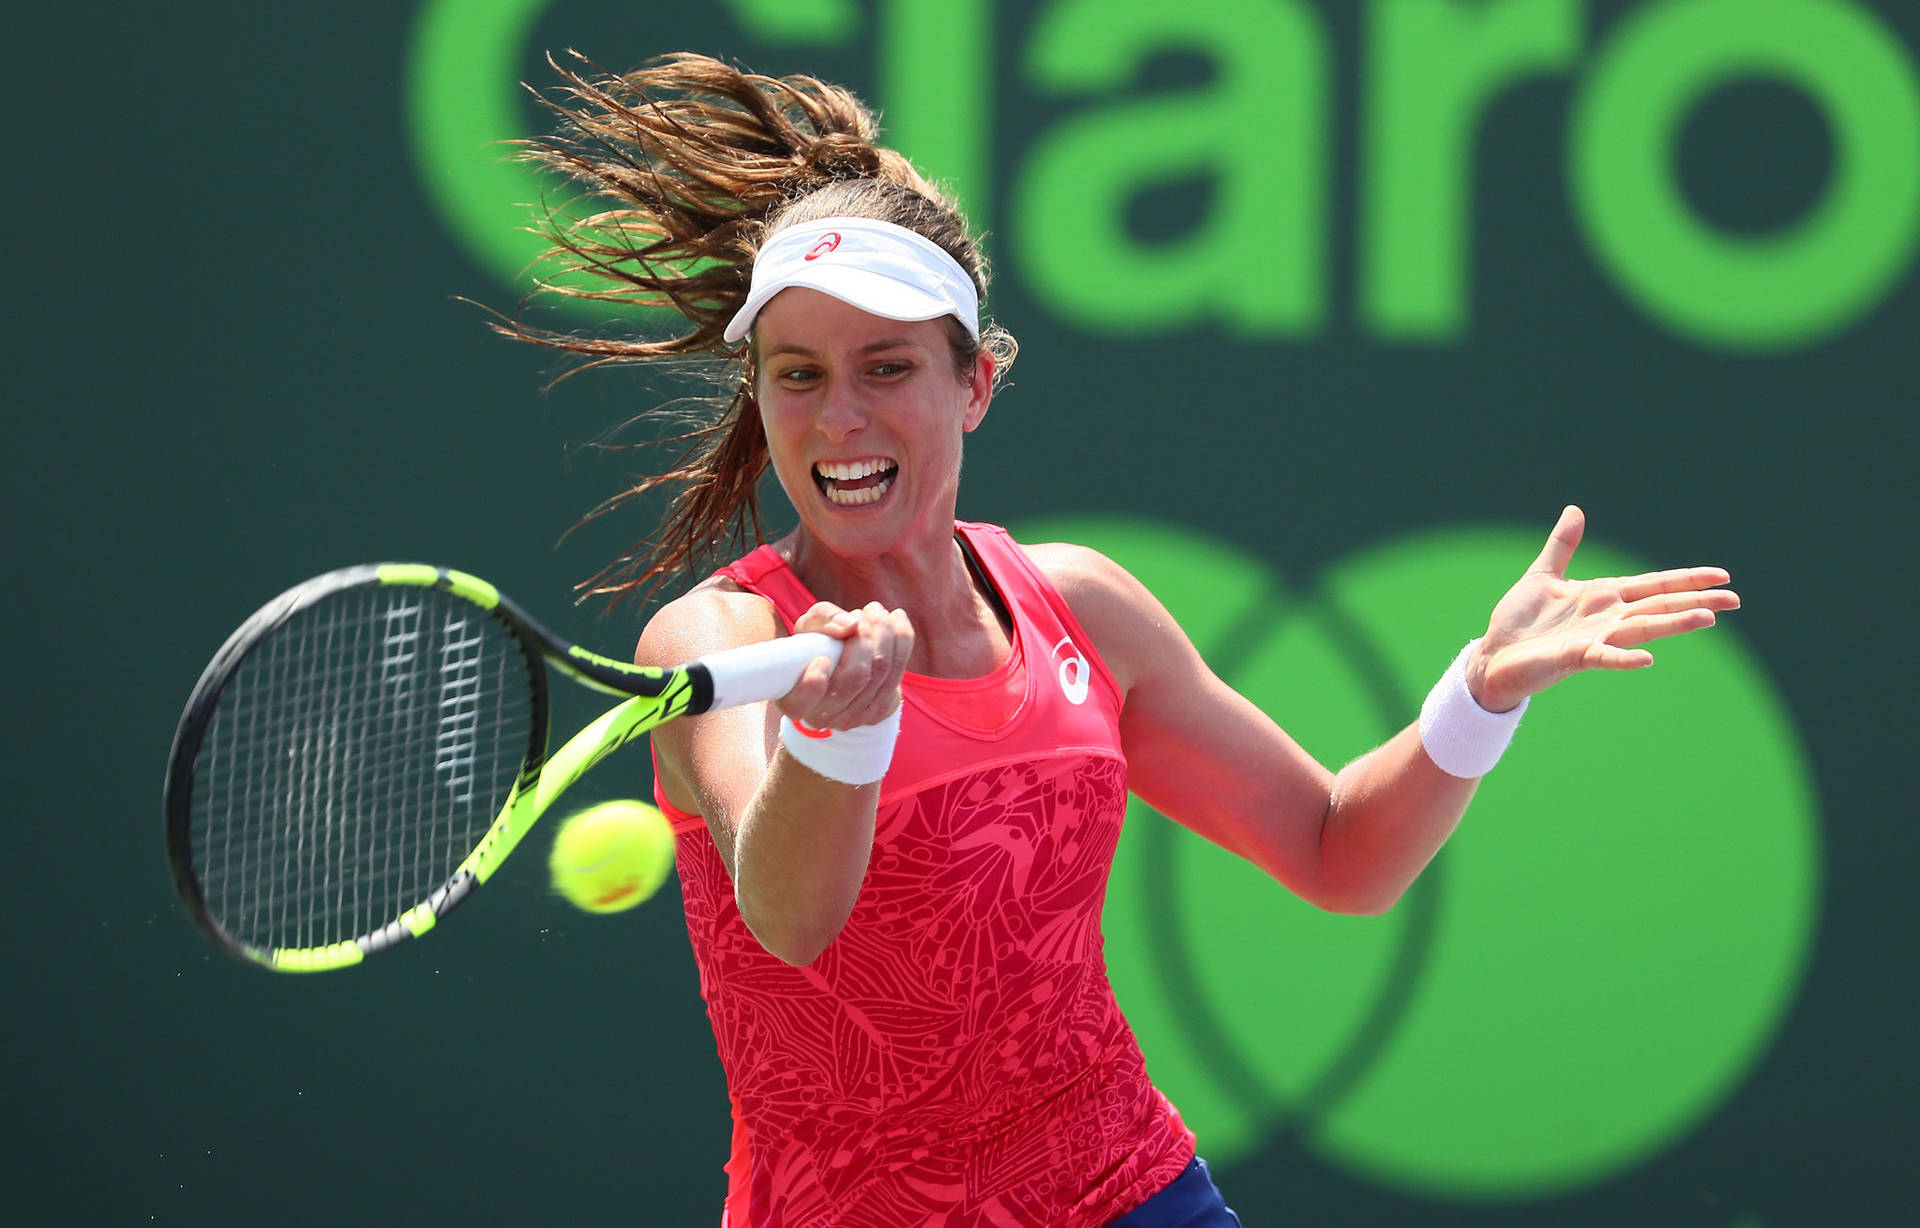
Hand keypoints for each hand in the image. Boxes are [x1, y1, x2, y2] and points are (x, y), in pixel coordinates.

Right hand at [779, 601, 913, 730]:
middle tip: (860, 614)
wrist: (838, 664)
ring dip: (884, 633)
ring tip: (875, 611)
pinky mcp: (880, 710)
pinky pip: (899, 672)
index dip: (812, 686)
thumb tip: (851, 626)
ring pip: (882, 672)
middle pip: (856, 678)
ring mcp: (854, 717)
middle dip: (864, 638)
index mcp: (794, 702)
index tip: (821, 660)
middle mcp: (823, 716)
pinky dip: (902, 640)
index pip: (800, 704)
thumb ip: (822, 620)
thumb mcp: (808, 627)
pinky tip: (897, 618)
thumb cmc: (815, 643)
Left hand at [1467, 506, 1739, 711]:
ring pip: (1641, 628)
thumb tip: (1575, 510)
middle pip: (1659, 605)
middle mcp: (1606, 618)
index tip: (1722, 575)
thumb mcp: (1543, 575)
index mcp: (1603, 596)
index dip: (1686, 579)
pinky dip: (1624, 658)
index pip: (1654, 584)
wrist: (1493, 655)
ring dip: (1673, 623)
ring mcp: (1593, 638)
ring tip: (1707, 619)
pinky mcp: (1574, 657)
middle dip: (1696, 601)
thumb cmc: (1519, 622)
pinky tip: (1648, 659)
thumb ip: (1562, 545)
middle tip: (1736, 600)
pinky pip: (1603, 657)